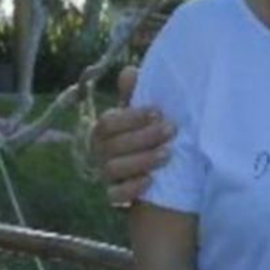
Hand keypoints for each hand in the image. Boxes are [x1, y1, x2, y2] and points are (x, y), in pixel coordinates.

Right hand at [91, 67, 174, 205]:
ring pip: (114, 169)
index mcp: (102, 131)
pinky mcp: (113, 198)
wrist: (152, 177)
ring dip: (142, 160)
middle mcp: (99, 153)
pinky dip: (132, 189)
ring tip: (168, 153)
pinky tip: (151, 181)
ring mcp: (104, 176)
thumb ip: (133, 96)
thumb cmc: (142, 138)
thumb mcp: (139, 117)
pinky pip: (114, 197)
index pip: (108, 123)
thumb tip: (129, 71)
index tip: (158, 111)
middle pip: (113, 145)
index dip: (132, 117)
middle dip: (144, 137)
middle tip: (171, 130)